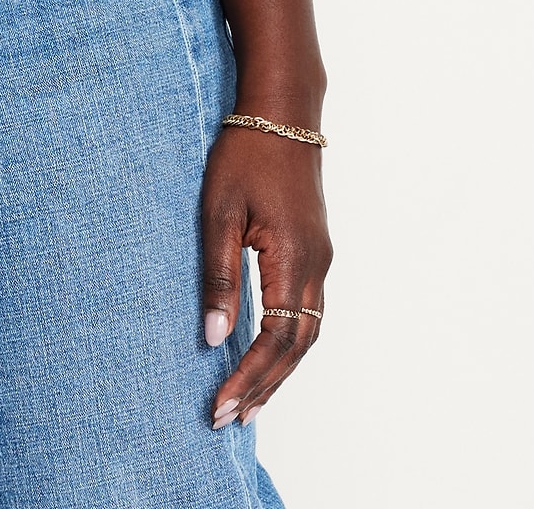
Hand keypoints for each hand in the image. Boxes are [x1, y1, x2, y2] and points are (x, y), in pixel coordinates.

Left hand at [200, 126, 331, 428]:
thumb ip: (218, 276)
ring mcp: (319, 259)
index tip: (221, 407)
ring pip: (306, 334)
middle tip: (228, 419)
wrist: (281, 112)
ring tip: (246, 403)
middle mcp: (316, 266)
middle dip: (263, 386)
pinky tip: (263, 355)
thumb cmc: (245, 154)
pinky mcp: (313, 250)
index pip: (276, 339)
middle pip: (297, 348)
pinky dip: (286, 343)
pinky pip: (305, 312)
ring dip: (277, 370)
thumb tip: (214, 337)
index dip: (249, 378)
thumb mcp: (219, 213)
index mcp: (295, 259)